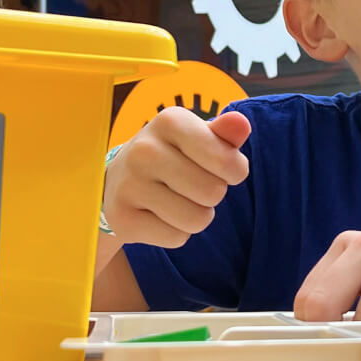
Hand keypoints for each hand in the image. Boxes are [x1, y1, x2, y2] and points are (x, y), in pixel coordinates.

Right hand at [101, 108, 250, 247]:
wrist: (119, 179)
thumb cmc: (174, 155)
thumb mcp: (200, 138)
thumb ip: (225, 134)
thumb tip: (240, 123)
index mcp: (170, 121)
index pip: (227, 161)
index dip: (234, 171)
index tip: (217, 166)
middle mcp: (144, 150)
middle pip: (214, 192)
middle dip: (212, 194)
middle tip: (191, 185)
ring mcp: (129, 185)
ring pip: (196, 219)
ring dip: (197, 216)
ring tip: (177, 200)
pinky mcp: (122, 219)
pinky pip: (176, 238)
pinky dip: (176, 232)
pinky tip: (159, 215)